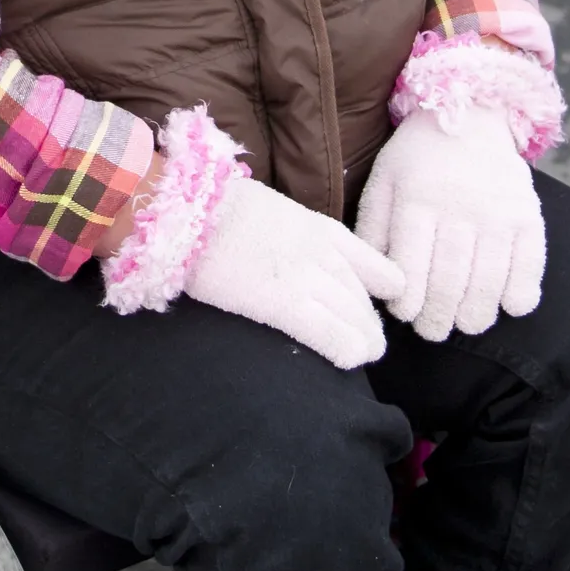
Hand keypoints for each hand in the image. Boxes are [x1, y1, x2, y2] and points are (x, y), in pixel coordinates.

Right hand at [183, 178, 408, 370]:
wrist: (188, 210)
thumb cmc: (216, 209)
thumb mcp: (272, 211)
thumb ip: (293, 235)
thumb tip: (289, 252)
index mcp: (321, 230)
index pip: (373, 265)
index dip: (382, 287)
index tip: (381, 301)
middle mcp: (323, 254)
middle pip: (363, 298)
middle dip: (370, 322)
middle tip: (371, 340)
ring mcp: (306, 279)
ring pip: (355, 318)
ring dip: (365, 340)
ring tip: (365, 353)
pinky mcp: (284, 304)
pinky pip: (331, 335)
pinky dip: (346, 350)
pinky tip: (349, 361)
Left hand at [354, 116, 547, 343]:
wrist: (470, 113)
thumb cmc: (418, 157)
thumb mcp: (384, 181)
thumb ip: (374, 229)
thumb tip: (374, 281)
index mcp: (417, 200)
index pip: (411, 268)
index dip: (408, 303)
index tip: (406, 315)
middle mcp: (459, 208)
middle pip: (450, 282)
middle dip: (439, 318)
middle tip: (433, 331)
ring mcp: (498, 213)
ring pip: (488, 282)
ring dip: (476, 315)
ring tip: (465, 323)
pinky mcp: (528, 215)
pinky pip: (530, 266)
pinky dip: (520, 295)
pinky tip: (508, 306)